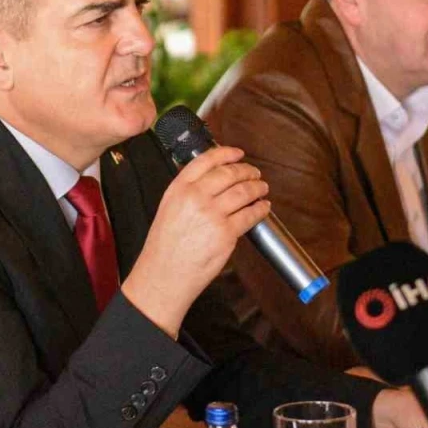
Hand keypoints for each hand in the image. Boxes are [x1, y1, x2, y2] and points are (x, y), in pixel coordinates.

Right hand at [122, 146, 268, 337]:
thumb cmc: (164, 247)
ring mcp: (212, 214)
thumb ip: (188, 192)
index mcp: (179, 189)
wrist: (164, 275)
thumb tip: (214, 181)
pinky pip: (250, 215)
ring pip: (243, 192)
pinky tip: (263, 207)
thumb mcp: (168, 208)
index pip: (206, 161)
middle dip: (247, 171)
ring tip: (262, 187)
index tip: (238, 153)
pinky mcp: (226, 233)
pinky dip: (260, 209)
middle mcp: (195, 197)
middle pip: (229, 174)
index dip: (226, 153)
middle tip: (254, 173)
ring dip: (257, 187)